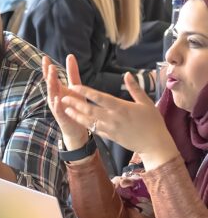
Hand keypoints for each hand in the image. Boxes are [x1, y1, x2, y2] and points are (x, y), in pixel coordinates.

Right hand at [44, 54, 89, 151]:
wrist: (76, 127)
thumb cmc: (74, 106)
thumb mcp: (75, 86)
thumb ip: (72, 72)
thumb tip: (70, 56)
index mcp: (57, 90)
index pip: (50, 77)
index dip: (46, 69)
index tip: (45, 58)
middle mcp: (54, 97)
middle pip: (50, 85)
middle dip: (49, 76)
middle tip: (49, 66)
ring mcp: (56, 107)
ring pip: (52, 96)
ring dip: (51, 88)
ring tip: (51, 78)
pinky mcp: (61, 117)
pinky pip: (58, 110)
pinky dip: (56, 104)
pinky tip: (57, 98)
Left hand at [61, 72, 177, 167]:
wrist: (154, 143)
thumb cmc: (152, 121)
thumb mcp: (146, 102)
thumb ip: (135, 88)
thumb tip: (127, 74)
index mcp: (121, 107)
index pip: (99, 97)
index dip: (85, 92)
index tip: (74, 86)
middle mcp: (112, 118)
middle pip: (89, 109)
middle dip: (75, 103)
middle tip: (62, 97)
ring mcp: (109, 128)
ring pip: (88, 121)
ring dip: (75, 114)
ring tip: (65, 108)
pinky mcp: (109, 137)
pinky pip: (93, 129)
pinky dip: (84, 124)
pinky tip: (77, 120)